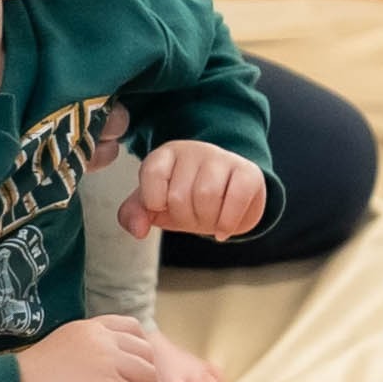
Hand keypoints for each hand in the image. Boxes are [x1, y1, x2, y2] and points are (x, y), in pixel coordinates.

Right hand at [12, 313, 224, 381]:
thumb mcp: (58, 362)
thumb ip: (84, 365)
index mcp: (85, 329)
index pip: (130, 327)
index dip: (141, 351)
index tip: (138, 372)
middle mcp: (100, 340)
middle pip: (145, 355)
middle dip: (147, 380)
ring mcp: (108, 362)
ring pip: (149, 379)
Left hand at [121, 138, 271, 242]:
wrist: (227, 199)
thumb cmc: (187, 200)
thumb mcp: (156, 207)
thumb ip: (134, 214)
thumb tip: (139, 230)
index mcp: (166, 154)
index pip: (152, 174)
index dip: (156, 203)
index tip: (165, 206)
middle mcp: (194, 150)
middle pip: (179, 195)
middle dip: (185, 218)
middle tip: (193, 217)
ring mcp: (222, 158)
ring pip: (207, 196)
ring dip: (206, 221)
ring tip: (209, 220)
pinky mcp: (248, 172)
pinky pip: (236, 198)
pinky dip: (228, 223)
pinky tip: (223, 229)